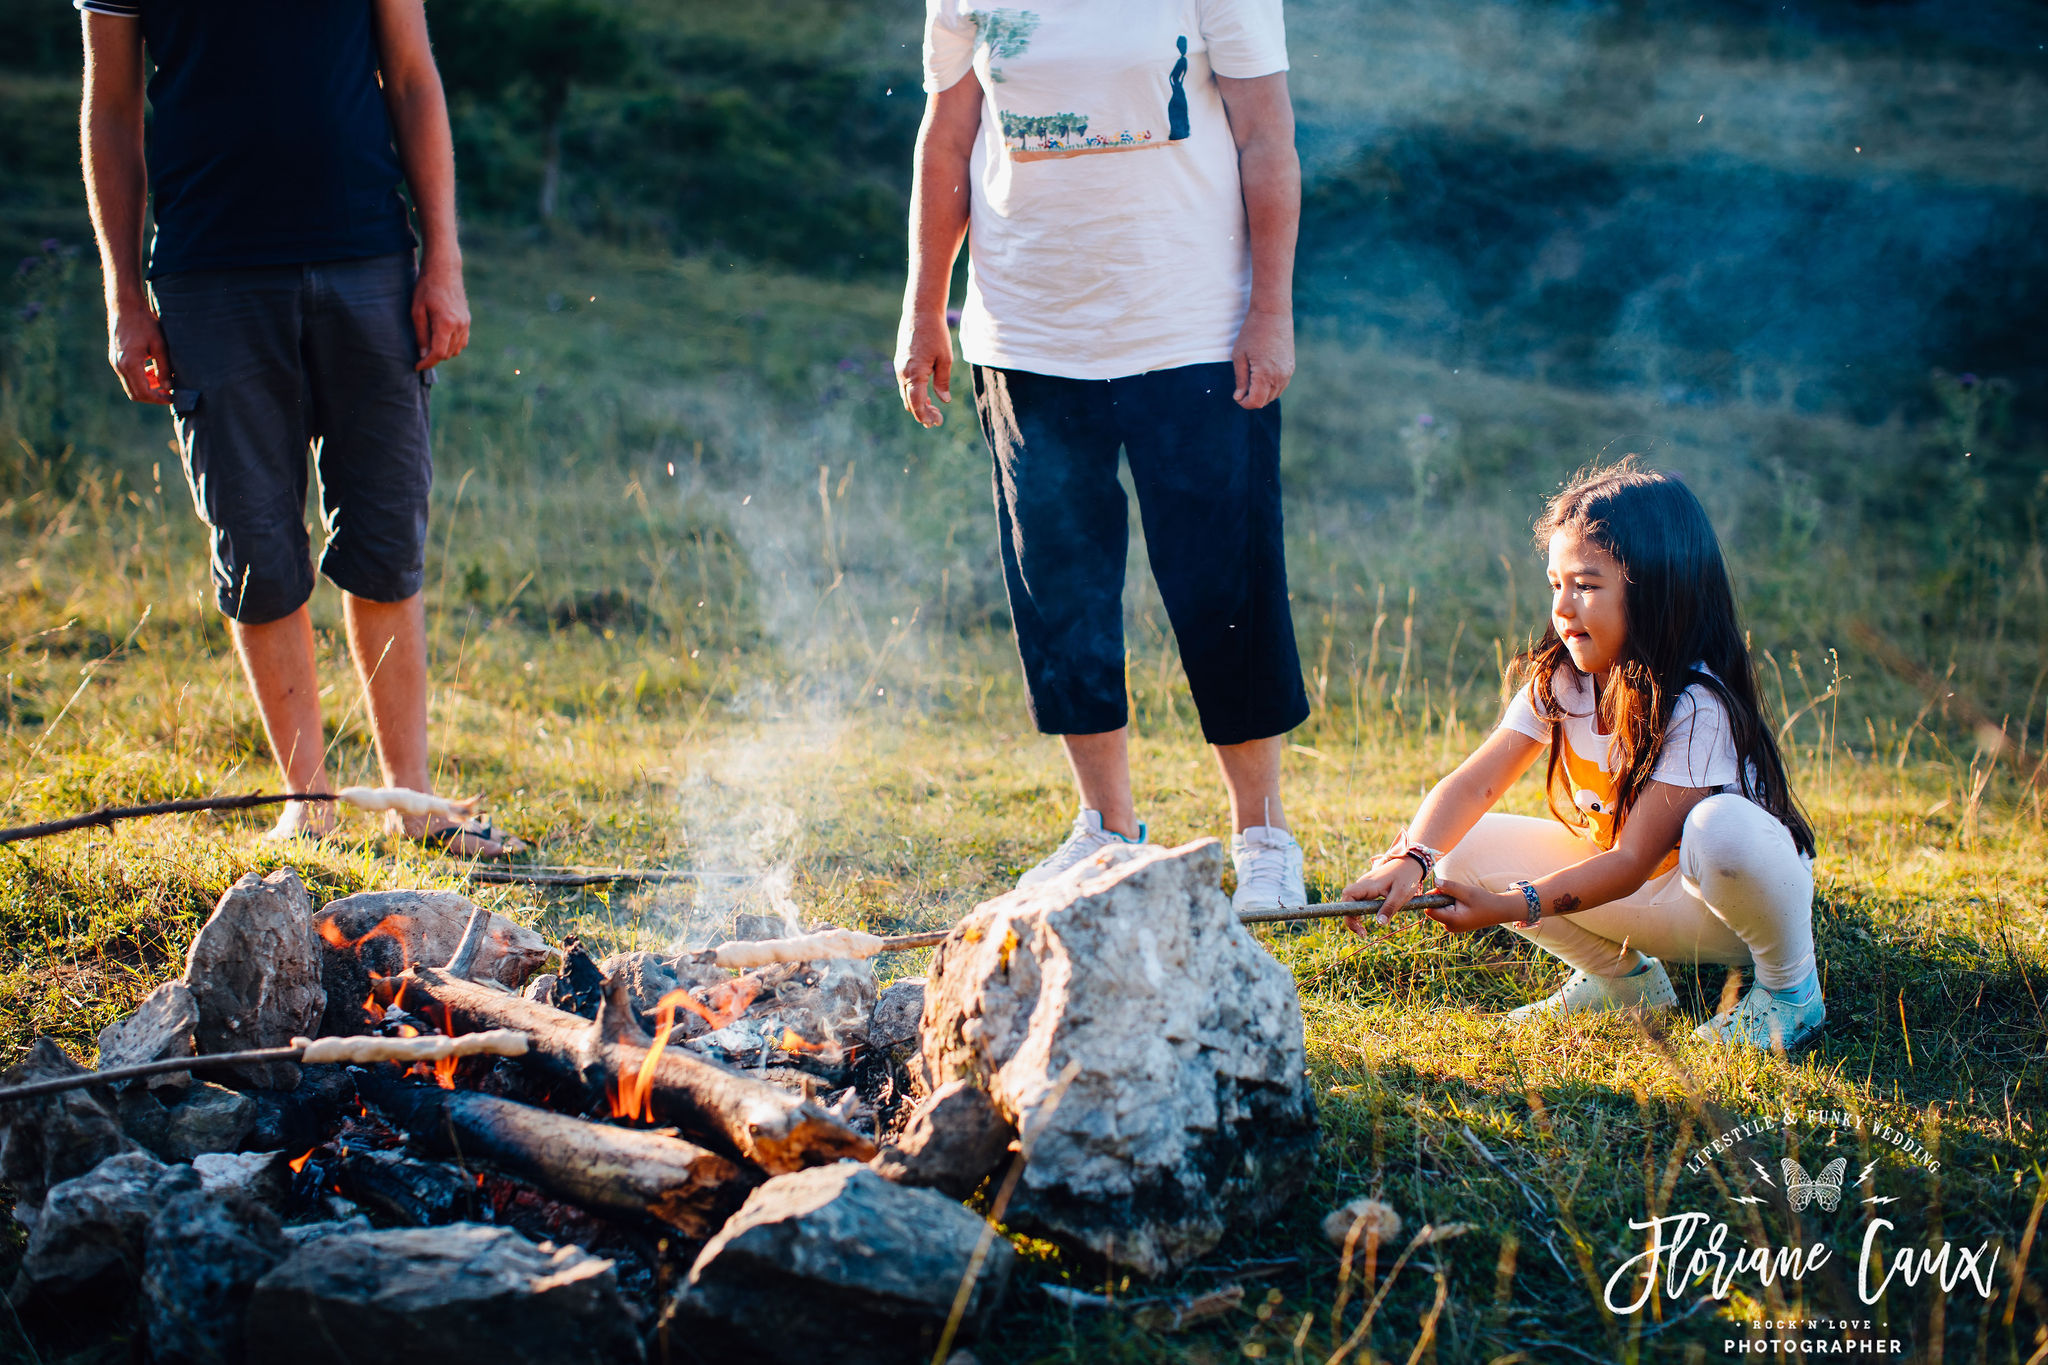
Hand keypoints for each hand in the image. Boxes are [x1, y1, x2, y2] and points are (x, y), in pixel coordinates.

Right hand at [107, 300, 171, 404]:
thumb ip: (164, 368)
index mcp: (130, 364)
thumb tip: (169, 388)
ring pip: (131, 386)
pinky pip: (128, 376)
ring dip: (147, 387)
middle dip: (153, 397)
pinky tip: (153, 370)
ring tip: (164, 380)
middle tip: (169, 393)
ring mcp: (115, 362)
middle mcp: (119, 365)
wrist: (125, 307)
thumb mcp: (160, 345)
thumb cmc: (145, 323)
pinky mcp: (116, 358)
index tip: (173, 397)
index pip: (143, 393)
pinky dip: (141, 379)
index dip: (159, 399)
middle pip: (135, 394)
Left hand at [411, 254, 469, 370]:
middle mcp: (460, 325)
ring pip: (456, 350)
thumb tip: (422, 353)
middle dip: (433, 357)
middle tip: (420, 353)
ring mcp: (466, 323)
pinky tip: (441, 338)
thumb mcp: (417, 310)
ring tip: (429, 344)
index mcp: (446, 323)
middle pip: (447, 353)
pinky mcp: (468, 320)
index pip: (438, 353)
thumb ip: (420, 334)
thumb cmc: (426, 287)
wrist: (445, 269)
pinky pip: (462, 342)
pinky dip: (452, 345)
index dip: (427, 363)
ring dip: (443, 351)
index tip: (417, 366)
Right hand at [895, 308, 953, 427]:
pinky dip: (914, 393)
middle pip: (909, 403)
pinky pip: (905, 385)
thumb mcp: (945, 359)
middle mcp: (903, 373)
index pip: (916, 404)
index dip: (925, 416)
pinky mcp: (900, 363)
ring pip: (906, 395)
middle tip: (937, 420)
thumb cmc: (936, 334)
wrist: (920, 313)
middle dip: (922, 413)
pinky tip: (927, 395)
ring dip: (918, 404)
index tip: (936, 422)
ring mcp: (899, 368)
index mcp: (915, 374)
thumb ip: (943, 381)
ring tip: (934, 410)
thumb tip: (944, 401)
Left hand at [1230, 305, 1293, 408]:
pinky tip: (1261, 375)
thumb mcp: (1239, 356)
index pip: (1256, 402)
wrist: (1273, 313)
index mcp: (1264, 374)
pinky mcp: (1291, 367)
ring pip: (1274, 395)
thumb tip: (1239, 397)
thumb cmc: (1252, 332)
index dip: (1245, 403)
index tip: (1237, 396)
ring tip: (1251, 380)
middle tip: (1242, 388)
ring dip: (1262, 393)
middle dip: (1252, 399)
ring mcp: (1287, 372)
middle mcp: (1279, 376)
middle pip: (1265, 401)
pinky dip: (1270, 387)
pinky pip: (1281, 386)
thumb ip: (1240, 379)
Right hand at [1338, 857, 1423, 935]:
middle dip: (1351, 918)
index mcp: (1369, 884)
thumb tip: (1380, 923)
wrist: (1411, 862)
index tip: (1358, 927)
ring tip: (1364, 930)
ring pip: (1353, 901)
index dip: (1348, 912)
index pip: (1348, 896)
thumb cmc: (1407, 876)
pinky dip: (1361, 911)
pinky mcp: (1370, 888)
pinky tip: (1370, 919)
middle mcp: (1363, 884)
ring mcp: (1366, 886)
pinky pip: (1361, 900)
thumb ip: (1390, 908)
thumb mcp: (1401, 894)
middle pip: (1348, 901)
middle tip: (1362, 933)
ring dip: (1355, 916)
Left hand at [1424, 877, 1524, 934]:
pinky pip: (1446, 912)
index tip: (1441, 889)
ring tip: (1462, 899)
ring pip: (1439, 910)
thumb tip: (1434, 881)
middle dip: (1440, 898)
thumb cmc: (1484, 901)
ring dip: (1446, 901)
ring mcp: (1452, 927)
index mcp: (1452, 921)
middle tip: (1456, 892)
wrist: (1500, 910)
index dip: (1432, 897)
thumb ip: (1449, 887)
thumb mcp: (1467, 891)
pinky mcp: (1456, 924)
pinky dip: (1451, 905)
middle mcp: (1450, 927)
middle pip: (1433, 909)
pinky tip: (1463, 904)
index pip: (1429, 910)